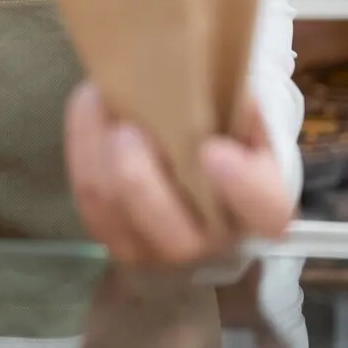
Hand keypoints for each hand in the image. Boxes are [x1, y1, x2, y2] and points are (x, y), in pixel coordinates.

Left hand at [65, 83, 292, 264]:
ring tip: (100, 100)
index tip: (212, 150)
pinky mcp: (114, 237)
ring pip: (117, 212)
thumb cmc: (222, 130)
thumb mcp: (242, 113)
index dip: (241, 187)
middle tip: (127, 129)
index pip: (265, 211)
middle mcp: (213, 240)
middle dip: (141, 179)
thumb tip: (236, 97)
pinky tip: (89, 107)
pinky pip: (88, 198)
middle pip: (176, 235)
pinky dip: (83, 147)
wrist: (189, 154)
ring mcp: (159, 250)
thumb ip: (239, 105)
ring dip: (100, 152)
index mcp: (258, 207)